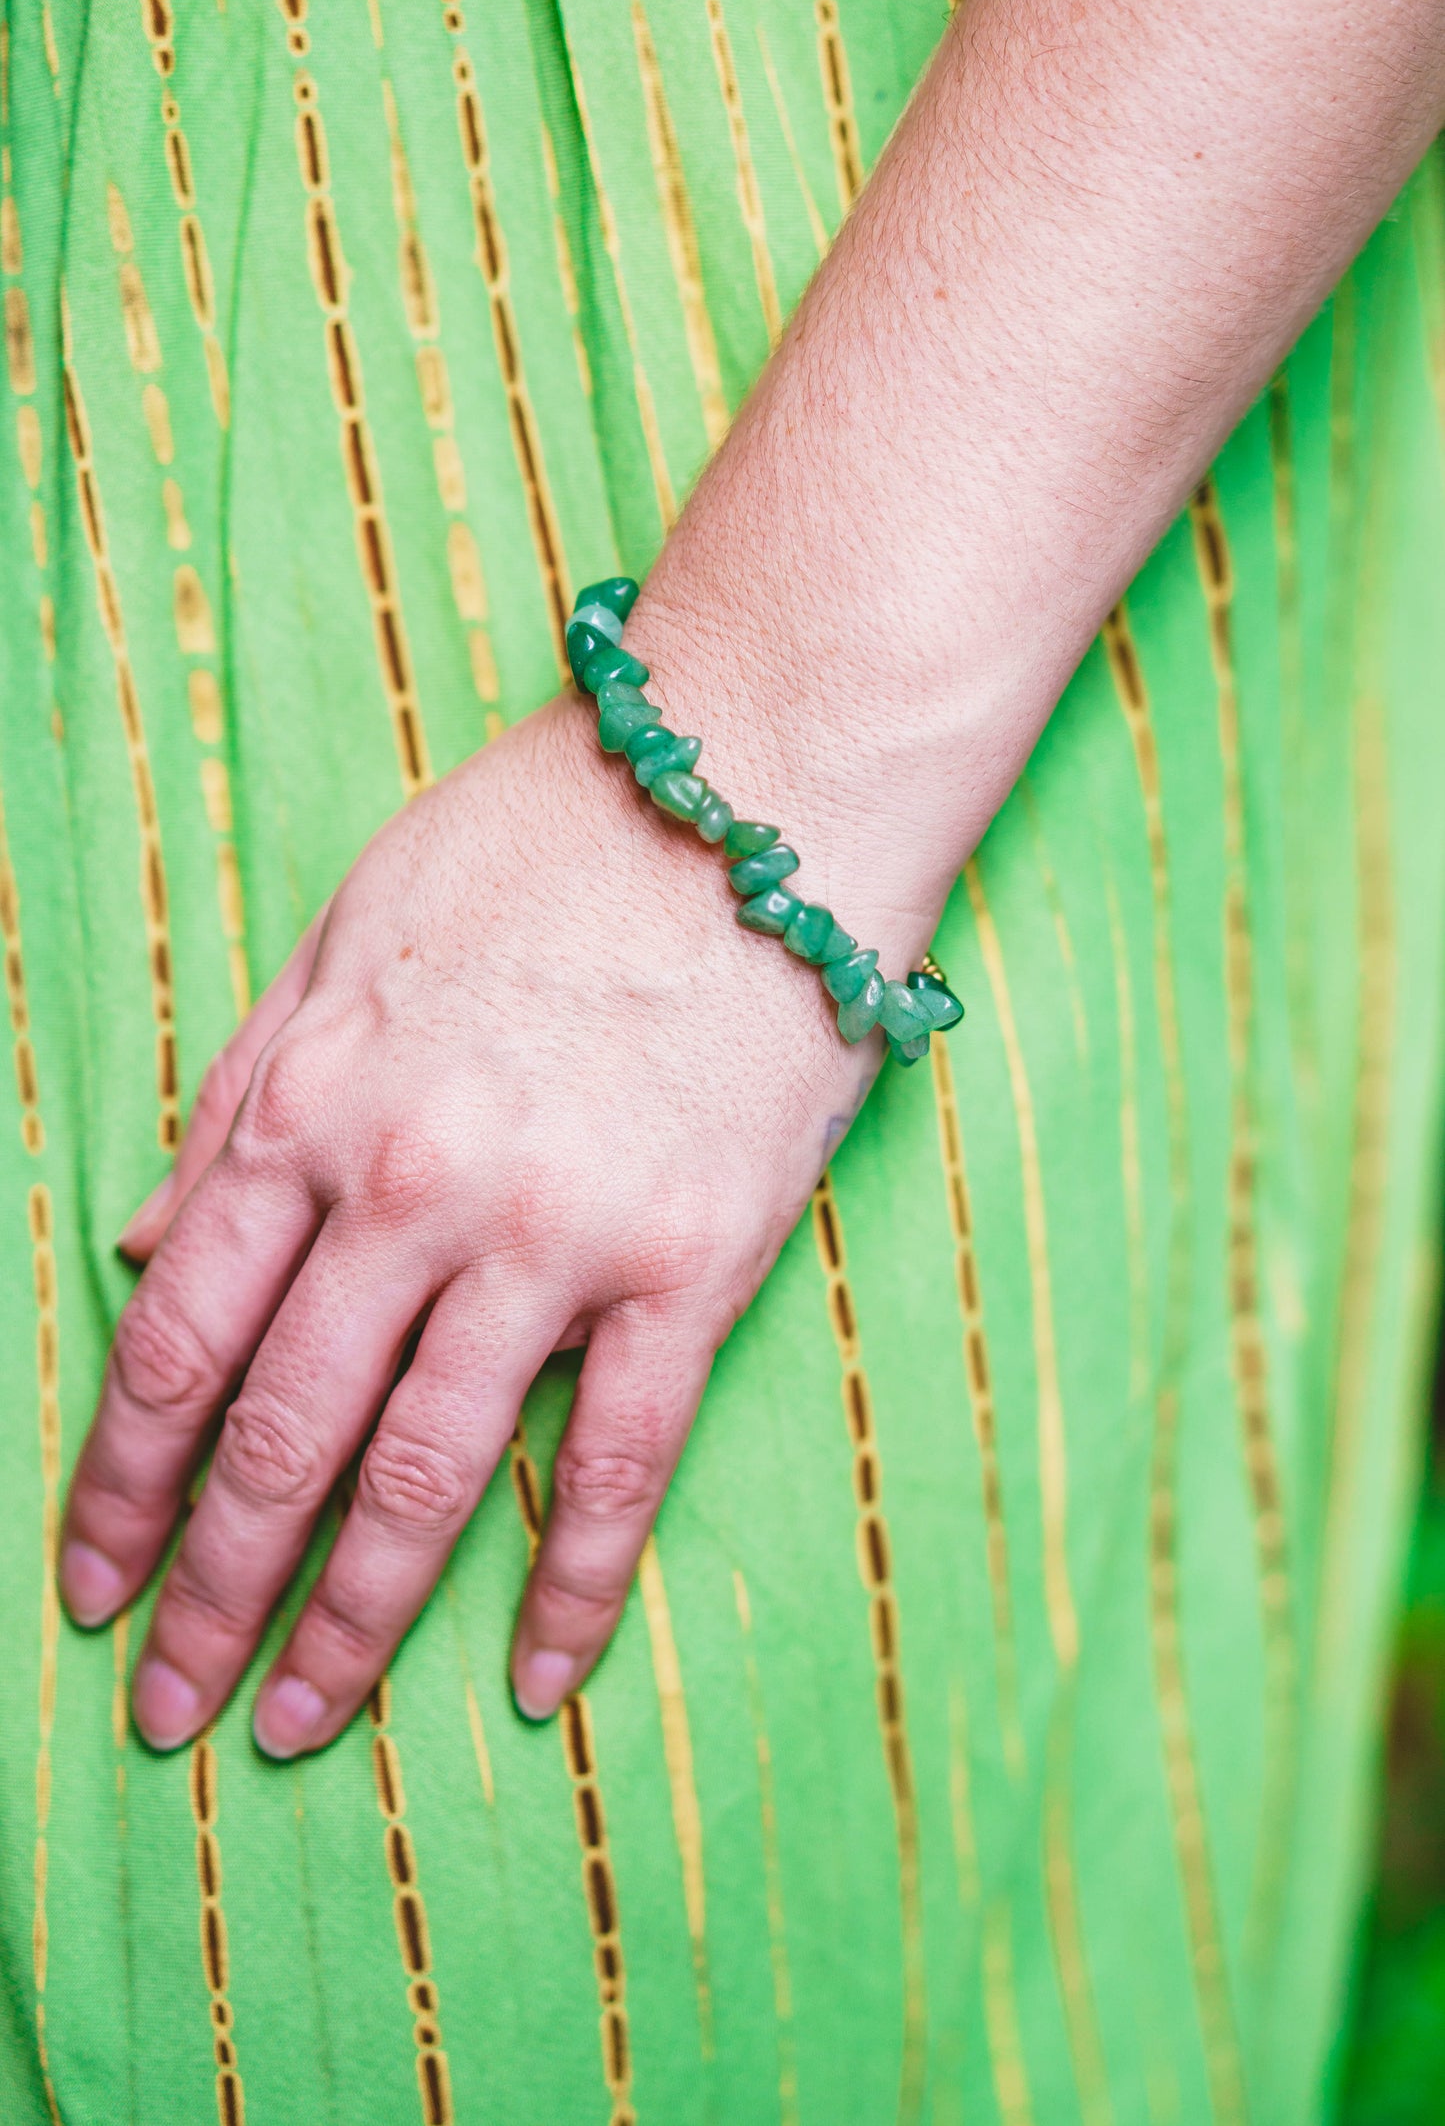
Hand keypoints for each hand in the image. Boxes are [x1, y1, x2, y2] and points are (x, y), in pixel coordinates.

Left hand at [59, 678, 922, 1755]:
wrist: (754, 783)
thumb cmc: (542, 841)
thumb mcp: (341, 933)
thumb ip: (237, 1093)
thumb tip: (137, 1244)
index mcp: (310, 1108)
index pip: (177, 1343)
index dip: (120, 1484)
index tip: (91, 1580)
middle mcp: (412, 1190)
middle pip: (281, 1441)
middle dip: (206, 1594)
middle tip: (166, 1705)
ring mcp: (554, 1237)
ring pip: (424, 1479)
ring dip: (350, 1624)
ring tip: (299, 1723)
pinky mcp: (689, 1266)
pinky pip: (617, 1465)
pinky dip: (571, 1589)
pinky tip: (539, 1680)